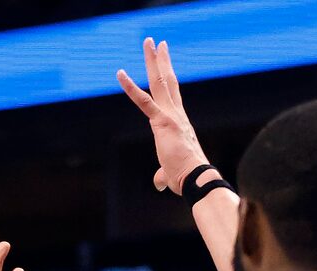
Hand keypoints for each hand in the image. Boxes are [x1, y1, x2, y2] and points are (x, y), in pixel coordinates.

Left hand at [117, 37, 209, 193]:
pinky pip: (144, 101)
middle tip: (157, 42)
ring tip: (148, 42)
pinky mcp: (162, 122)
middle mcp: (176, 114)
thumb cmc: (186, 178)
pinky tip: (120, 74)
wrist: (195, 179)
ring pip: (159, 82)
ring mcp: (170, 115)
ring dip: (152, 60)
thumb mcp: (171, 174)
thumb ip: (162, 175)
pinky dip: (130, 87)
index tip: (165, 61)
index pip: (173, 94)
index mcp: (178, 123)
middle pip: (167, 81)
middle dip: (161, 60)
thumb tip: (160, 183)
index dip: (169, 76)